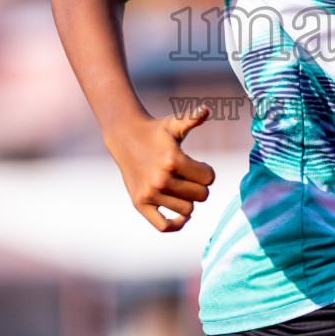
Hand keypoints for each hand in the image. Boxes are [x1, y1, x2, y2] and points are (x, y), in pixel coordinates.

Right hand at [104, 104, 215, 231]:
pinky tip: (182, 215)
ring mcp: (150, 194)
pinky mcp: (140, 204)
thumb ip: (191, 119)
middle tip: (187, 176)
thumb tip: (206, 109)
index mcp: (173, 160)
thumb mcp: (174, 124)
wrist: (125, 137)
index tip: (197, 165)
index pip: (209, 178)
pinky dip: (176, 224)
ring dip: (188, 200)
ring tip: (180, 187)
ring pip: (188, 210)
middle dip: (199, 186)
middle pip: (201, 196)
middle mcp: (161, 180)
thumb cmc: (156, 131)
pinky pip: (163, 226)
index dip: (207, 172)